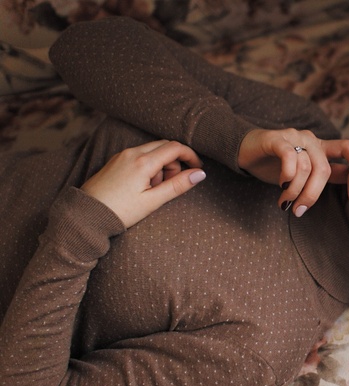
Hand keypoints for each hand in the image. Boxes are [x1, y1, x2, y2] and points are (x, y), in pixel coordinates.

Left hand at [81, 140, 204, 227]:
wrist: (86, 215)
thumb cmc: (119, 211)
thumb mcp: (152, 201)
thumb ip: (177, 186)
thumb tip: (200, 174)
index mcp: (143, 162)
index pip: (175, 148)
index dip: (191, 156)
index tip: (198, 168)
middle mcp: (132, 152)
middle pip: (165, 146)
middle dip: (175, 162)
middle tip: (171, 184)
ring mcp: (122, 155)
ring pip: (152, 150)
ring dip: (161, 165)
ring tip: (153, 189)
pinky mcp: (116, 160)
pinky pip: (140, 155)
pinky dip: (148, 166)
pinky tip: (142, 185)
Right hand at [238, 128, 348, 216]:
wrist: (244, 151)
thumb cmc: (274, 165)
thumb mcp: (302, 174)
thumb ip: (323, 177)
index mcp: (321, 148)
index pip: (347, 149)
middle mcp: (311, 140)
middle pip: (323, 169)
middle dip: (312, 195)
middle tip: (299, 210)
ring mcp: (294, 137)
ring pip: (305, 168)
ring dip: (295, 191)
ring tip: (284, 202)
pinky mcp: (276, 139)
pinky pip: (290, 157)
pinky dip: (288, 175)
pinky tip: (281, 185)